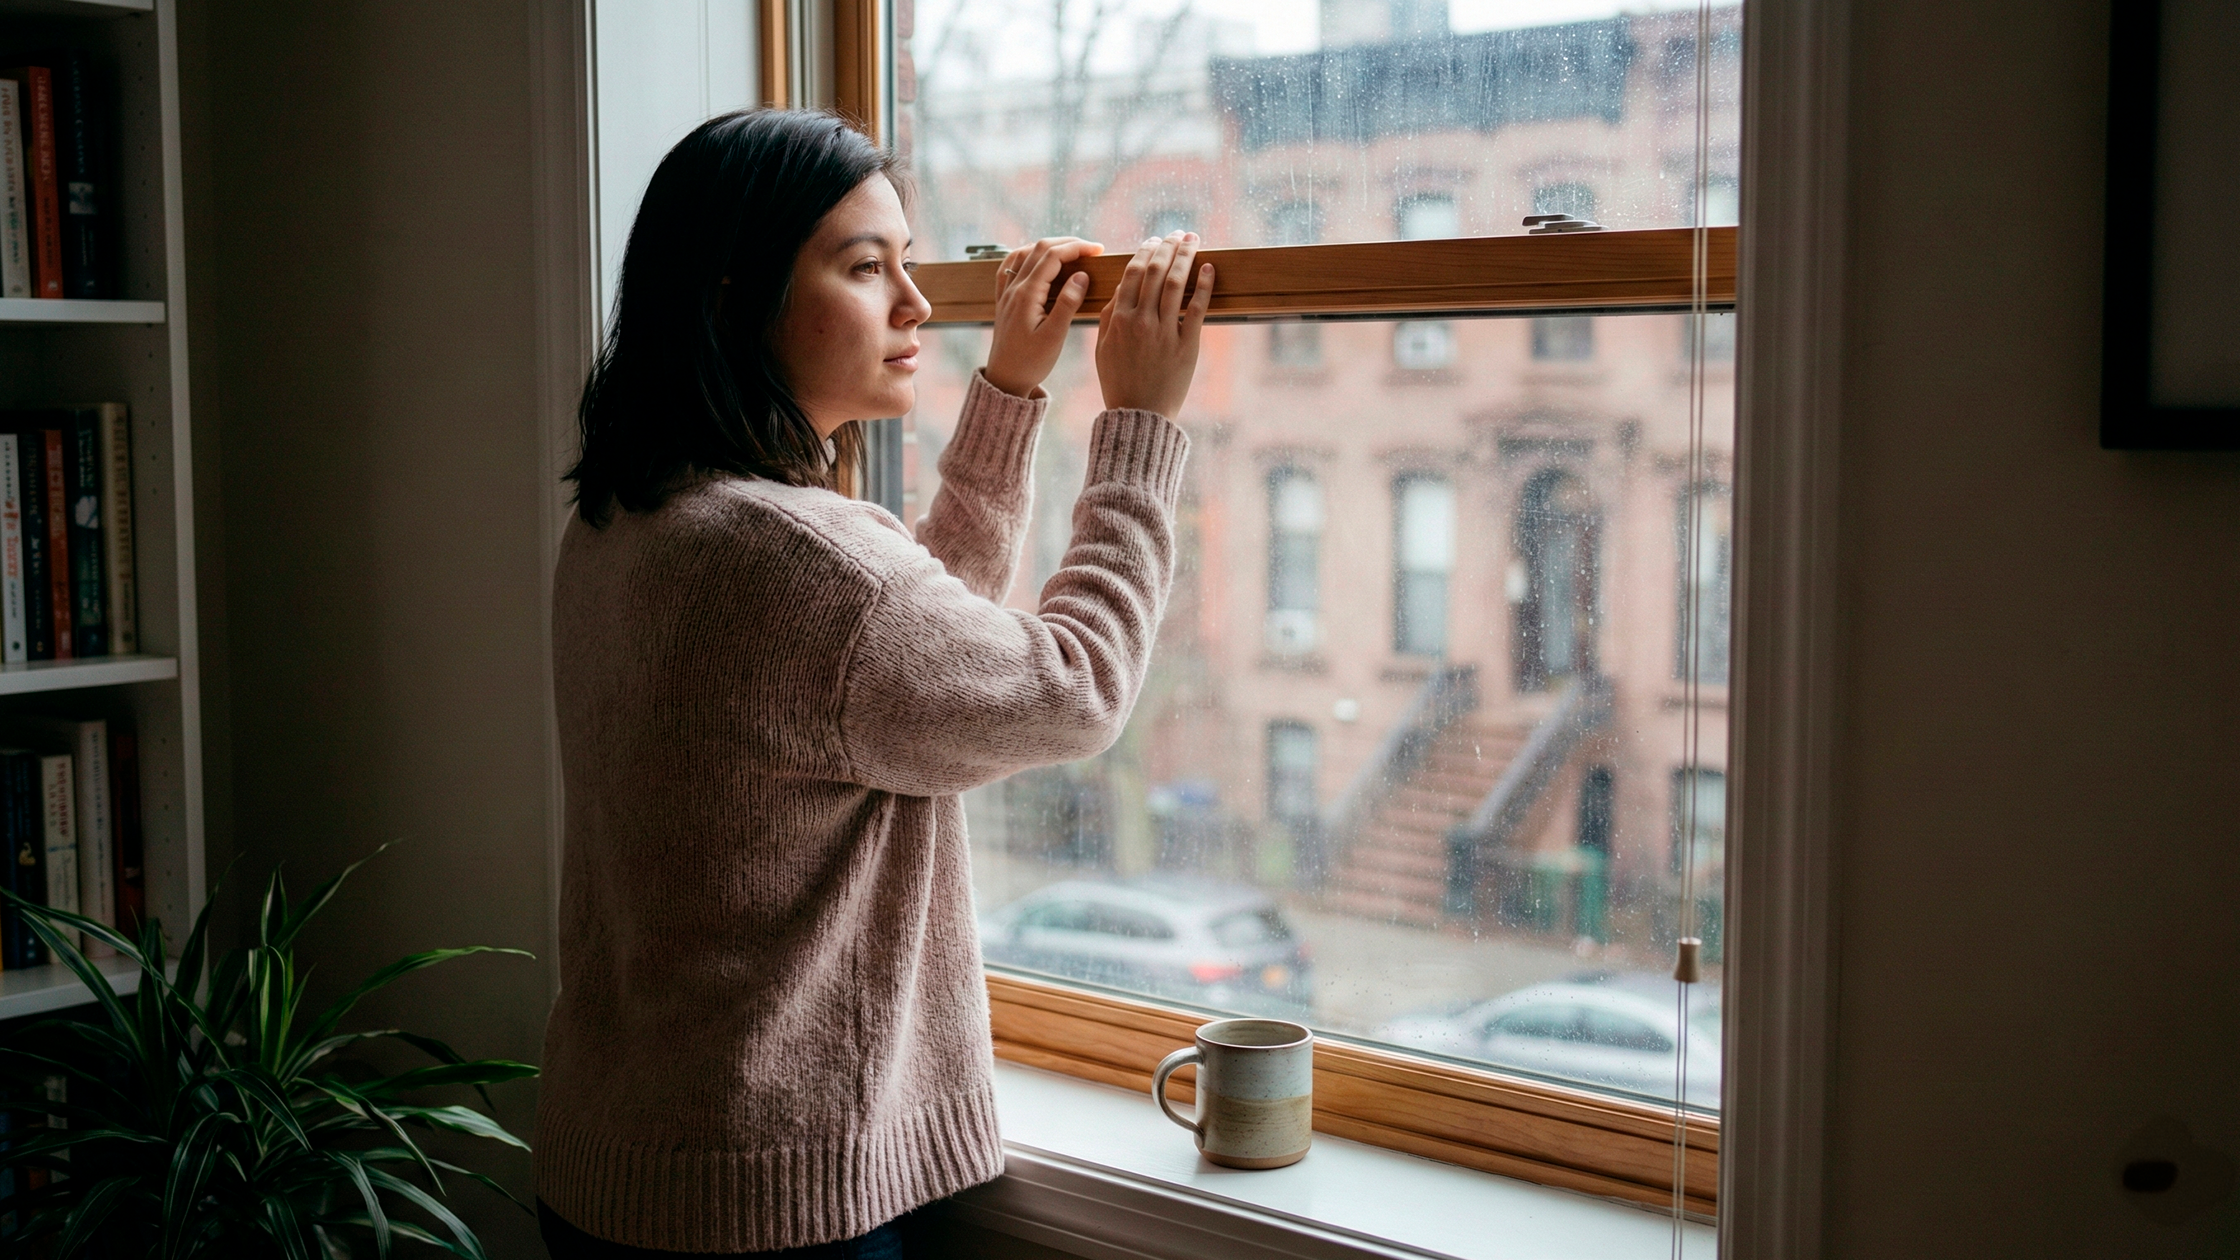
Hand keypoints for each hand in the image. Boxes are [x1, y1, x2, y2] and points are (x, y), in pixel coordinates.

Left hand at [983, 236, 1102, 397]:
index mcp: (1027, 294)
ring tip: (1071, 252)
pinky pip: (1010, 266)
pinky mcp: (1004, 299)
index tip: (1098, 250)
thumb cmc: (1031, 362)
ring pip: (1026, 253)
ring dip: (1049, 247)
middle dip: (1067, 243)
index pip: (1053, 256)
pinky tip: (1036, 258)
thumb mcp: (1054, 336)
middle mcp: (1014, 288)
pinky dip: (1027, 255)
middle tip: (1091, 249)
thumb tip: (1081, 275)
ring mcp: (1006, 292)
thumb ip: (1068, 303)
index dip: (1077, 248)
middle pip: (1039, 248)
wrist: (1005, 379)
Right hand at [1095, 231, 1213, 417]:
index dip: (1145, 251)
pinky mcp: (1187, 345)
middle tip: (1178, 233)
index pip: (1133, 273)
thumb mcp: (1102, 349)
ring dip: (1185, 256)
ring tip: (1193, 240)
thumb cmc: (1119, 383)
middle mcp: (1141, 321)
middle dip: (1168, 246)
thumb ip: (1108, 317)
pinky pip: (1198, 309)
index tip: (1155, 240)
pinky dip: (1204, 285)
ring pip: (1175, 284)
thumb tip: (1120, 288)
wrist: (1139, 415)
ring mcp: (1164, 332)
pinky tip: (1209, 268)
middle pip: (1155, 271)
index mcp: (1118, 319)